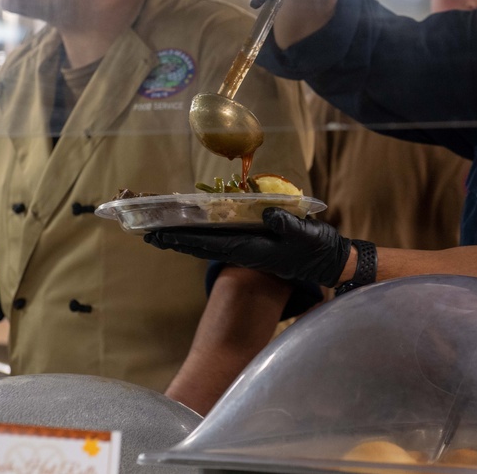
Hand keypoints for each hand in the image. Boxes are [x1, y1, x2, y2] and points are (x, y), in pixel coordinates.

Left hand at [144, 207, 350, 286]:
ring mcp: (246, 249)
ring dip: (182, 238)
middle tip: (146, 234)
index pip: (210, 243)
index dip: (183, 238)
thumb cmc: (318, 248)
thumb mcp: (307, 234)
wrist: (330, 262)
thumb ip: (288, 225)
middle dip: (174, 239)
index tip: (158, 235)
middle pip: (201, 244)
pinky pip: (219, 240)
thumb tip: (268, 214)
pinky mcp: (252, 245)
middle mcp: (243, 250)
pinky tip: (190, 231)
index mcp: (252, 249)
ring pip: (207, 243)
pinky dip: (200, 235)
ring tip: (158, 233)